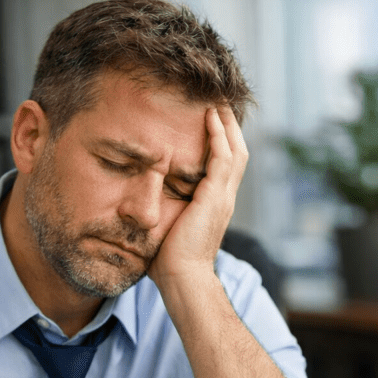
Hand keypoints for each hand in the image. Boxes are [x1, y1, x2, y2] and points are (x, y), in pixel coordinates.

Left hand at [147, 105, 248, 288]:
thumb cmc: (168, 260)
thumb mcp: (167, 225)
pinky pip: (222, 158)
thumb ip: (163, 207)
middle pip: (238, 151)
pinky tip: (209, 116)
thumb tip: (140, 199)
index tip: (210, 118)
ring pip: (235, 149)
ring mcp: (224, 197)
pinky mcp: (215, 197)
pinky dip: (218, 135)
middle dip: (229, 125)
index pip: (227, 164)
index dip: (222, 140)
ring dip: (226, 123)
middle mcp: (225, 197)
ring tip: (216, 100)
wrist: (181, 277)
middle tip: (218, 100)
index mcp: (216, 204)